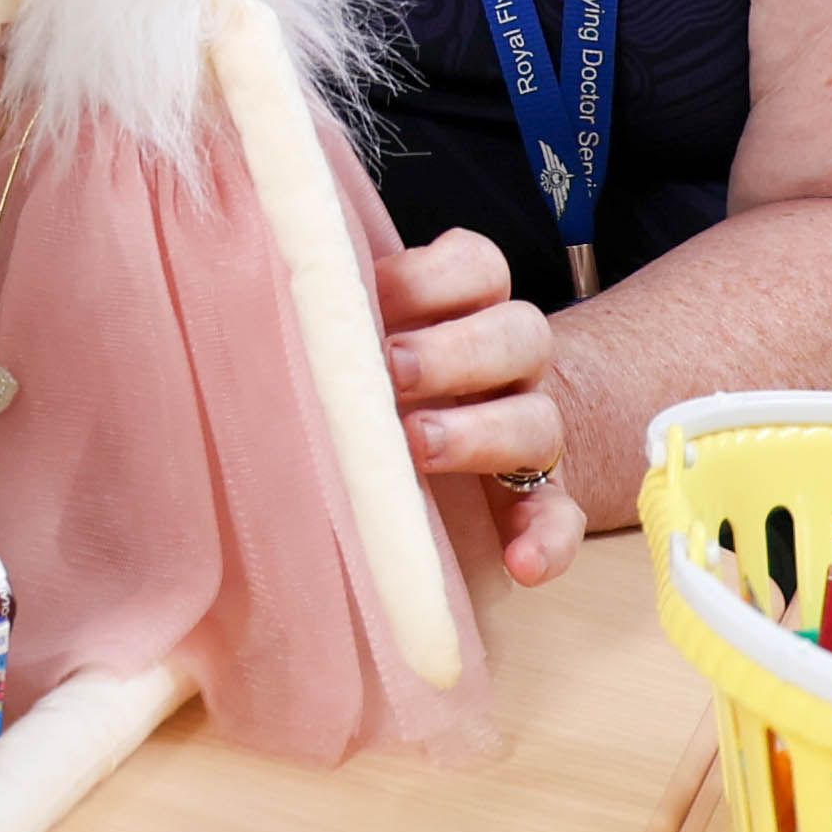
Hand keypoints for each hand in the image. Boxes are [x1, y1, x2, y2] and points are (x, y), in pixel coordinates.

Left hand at [376, 229, 580, 585]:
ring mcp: (532, 431)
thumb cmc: (387, 382)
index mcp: (470, 309)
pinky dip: (547, 540)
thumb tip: (267, 308)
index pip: (479, 267)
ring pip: (539, 421)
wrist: (459, 446)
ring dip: (482, 434)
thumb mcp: (369, 338)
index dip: (432, 274)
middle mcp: (511, 364)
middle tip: (390, 370)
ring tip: (420, 447)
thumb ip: (341, 319)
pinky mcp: (541, 501)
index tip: (370, 293)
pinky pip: (564, 518)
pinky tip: (520, 564)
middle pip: (518, 334)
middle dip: (452, 351)